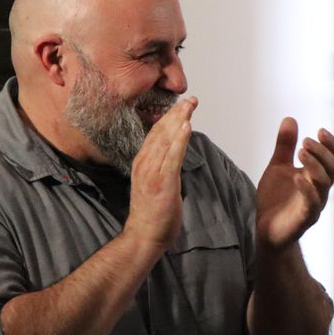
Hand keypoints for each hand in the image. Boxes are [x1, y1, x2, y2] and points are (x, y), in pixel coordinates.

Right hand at [123, 97, 196, 250]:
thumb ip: (161, 167)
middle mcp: (145, 163)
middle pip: (160, 132)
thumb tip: (173, 155)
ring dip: (179, 120)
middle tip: (190, 99)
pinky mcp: (163, 182)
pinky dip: (179, 140)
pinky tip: (186, 126)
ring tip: (189, 105)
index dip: (169, 118)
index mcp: (142, 163)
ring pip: (166, 140)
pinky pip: (172, 157)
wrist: (143, 235)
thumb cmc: (151, 213)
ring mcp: (152, 172)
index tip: (181, 105)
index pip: (155, 134)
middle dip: (176, 114)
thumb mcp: (154, 183)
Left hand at [256, 117, 333, 252]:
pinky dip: (306, 189)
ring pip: (324, 184)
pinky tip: (295, 176)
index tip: (320, 130)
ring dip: (315, 165)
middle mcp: (319, 190)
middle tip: (306, 142)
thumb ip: (285, 146)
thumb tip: (290, 119)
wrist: (266, 230)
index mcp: (316, 177)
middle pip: (332, 169)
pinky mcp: (303, 219)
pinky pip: (311, 203)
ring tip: (301, 151)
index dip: (330, 145)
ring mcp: (313, 205)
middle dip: (322, 153)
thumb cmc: (275, 200)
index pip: (333, 159)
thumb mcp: (277, 167)